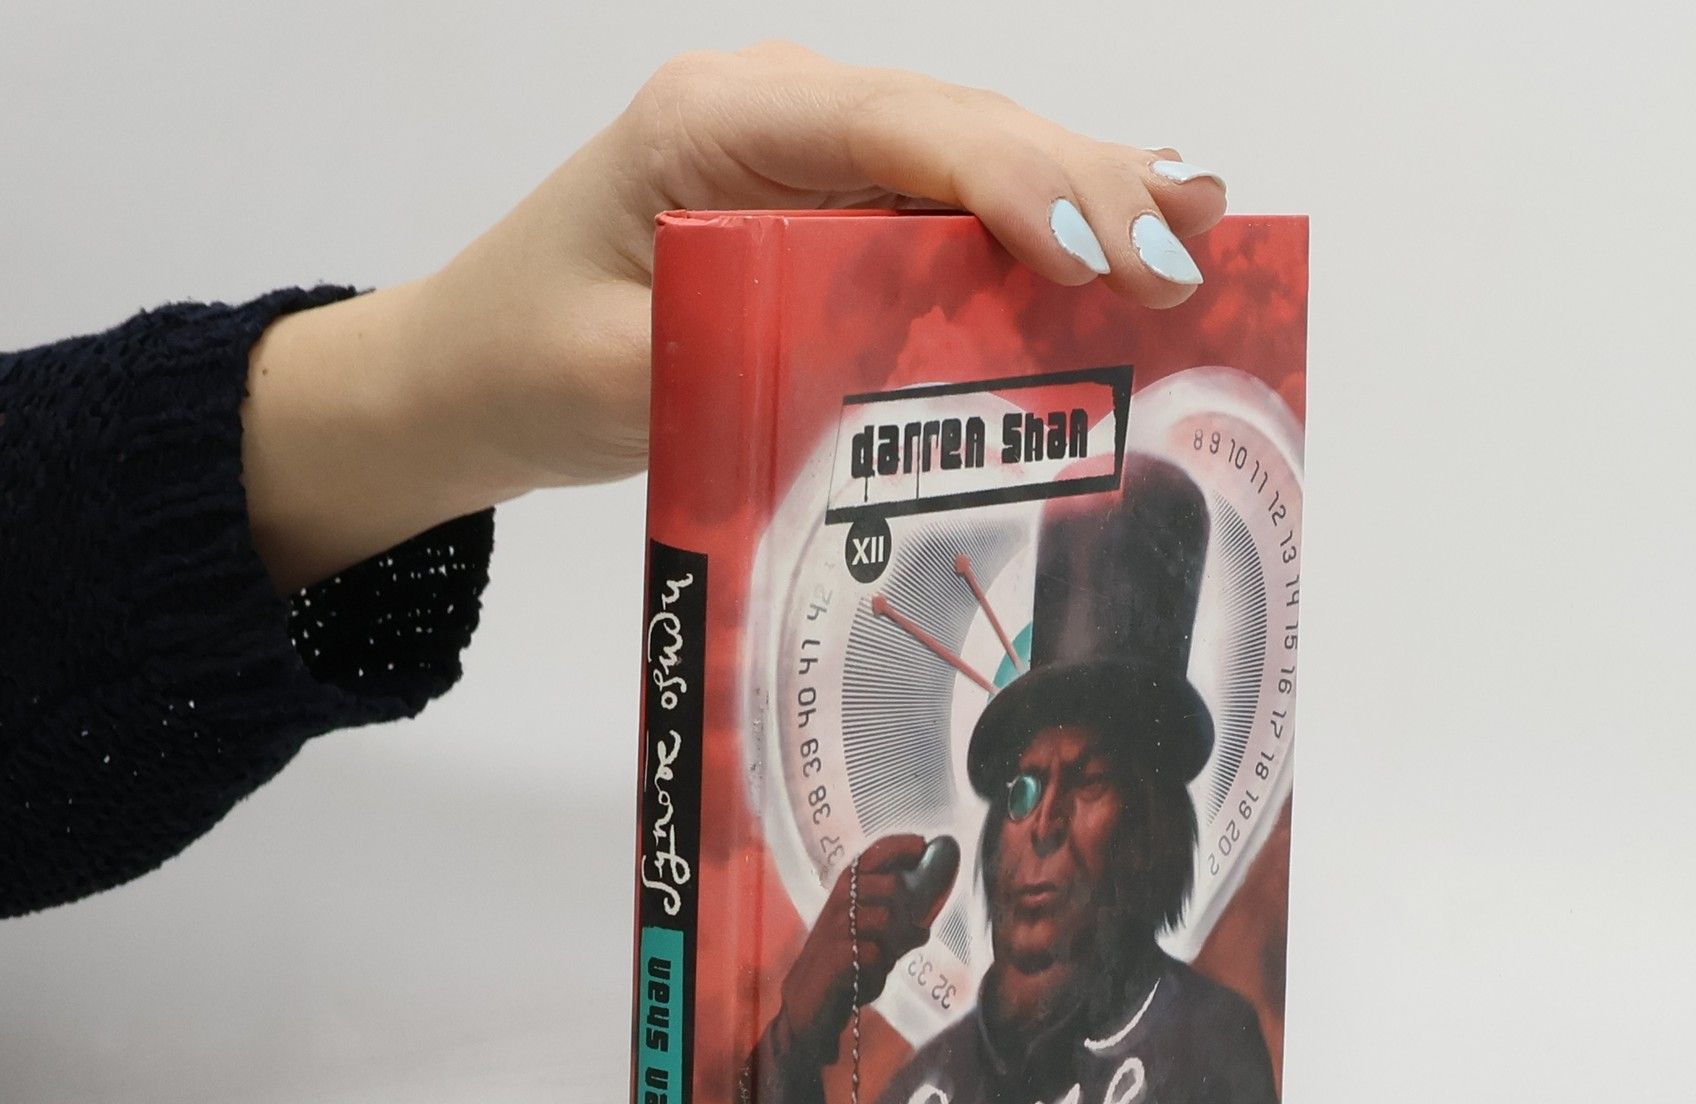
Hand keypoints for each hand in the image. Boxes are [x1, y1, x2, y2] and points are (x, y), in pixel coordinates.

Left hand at [241, 41, 1228, 591]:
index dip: (1013, 178)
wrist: (474, 368)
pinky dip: (1043, 227)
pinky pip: (954, 206)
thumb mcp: (628, 373)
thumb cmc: (532, 359)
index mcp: (717, 121)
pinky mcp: (834, 209)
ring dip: (1088, 200)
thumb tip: (917, 374)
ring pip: (976, 159)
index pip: (895, 127)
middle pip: (961, 128)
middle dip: (1086, 186)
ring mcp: (815, 157)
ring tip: (1198, 239)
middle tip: (1187, 256)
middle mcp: (782, 114)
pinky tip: (1128, 237)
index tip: (1098, 245)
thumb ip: (753, 355)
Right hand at [780, 834, 958, 1062]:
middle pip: (889, 885)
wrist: (806, 1007)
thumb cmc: (841, 968)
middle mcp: (839, 906)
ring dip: (896, 942)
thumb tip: (925, 926)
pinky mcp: (836, 959)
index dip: (898, 847)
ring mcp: (835, 931)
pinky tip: (869, 979)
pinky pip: (877, 955)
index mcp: (846, 896)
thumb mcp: (868, 942)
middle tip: (908, 934)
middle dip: (908, 909)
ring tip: (887, 959)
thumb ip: (894, 930)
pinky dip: (881, 971)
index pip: (871, 858)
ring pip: (885, 918)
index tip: (922, 844)